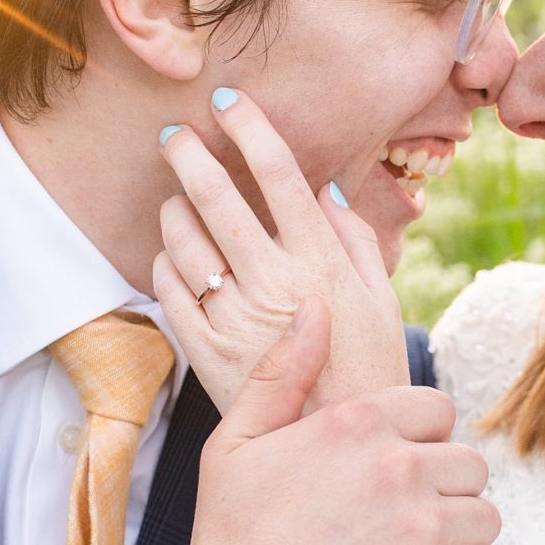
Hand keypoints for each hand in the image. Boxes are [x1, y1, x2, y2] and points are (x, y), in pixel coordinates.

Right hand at [100, 301, 507, 544]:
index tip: (385, 481)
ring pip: (486, 520)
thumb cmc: (229, 544)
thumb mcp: (235, 445)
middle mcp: (398, 468)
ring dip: (457, 542)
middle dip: (440, 494)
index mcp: (355, 423)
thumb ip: (283, 373)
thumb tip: (317, 309)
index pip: (437, 412)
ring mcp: (425, 531)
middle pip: (469, 466)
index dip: (416, 446)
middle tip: (394, 531)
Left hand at [153, 91, 404, 413]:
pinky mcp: (205, 352)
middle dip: (189, 154)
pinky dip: (165, 264)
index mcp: (321, 262)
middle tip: (172, 133)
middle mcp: (275, 283)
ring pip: (184, 242)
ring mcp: (235, 318)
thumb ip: (351, 238)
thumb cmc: (367, 369)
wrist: (339, 445)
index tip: (230, 100)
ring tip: (175, 200)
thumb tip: (322, 188)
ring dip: (173, 210)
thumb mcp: (378, 299)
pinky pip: (169, 291)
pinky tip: (173, 257)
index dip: (251, 130)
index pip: (280, 175)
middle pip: (219, 198)